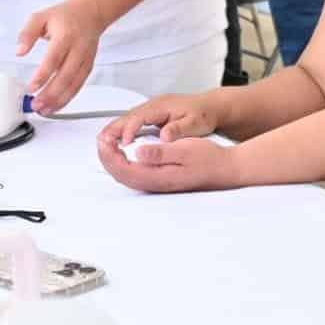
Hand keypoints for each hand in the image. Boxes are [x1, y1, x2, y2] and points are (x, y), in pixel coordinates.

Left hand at [15, 0, 104, 113]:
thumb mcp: (40, 17)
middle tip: (36, 104)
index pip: (54, 59)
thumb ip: (27, 33)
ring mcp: (85, 60)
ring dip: (59, 100)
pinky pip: (79, 86)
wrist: (90, 13)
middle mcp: (78, 49)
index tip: (31, 87)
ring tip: (44, 110)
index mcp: (65, 36)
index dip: (43, 75)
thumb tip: (19, 51)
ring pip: (74, 84)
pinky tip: (56, 106)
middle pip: (66, 76)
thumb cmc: (64, 16)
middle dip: (51, 94)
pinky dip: (68, 98)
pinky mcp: (88, 67)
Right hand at [97, 93, 221, 148]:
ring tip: (102, 143)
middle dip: (113, 129)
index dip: (130, 130)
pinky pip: (132, 121)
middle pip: (128, 116)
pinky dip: (122, 129)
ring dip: (114, 129)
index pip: (140, 117)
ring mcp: (151, 109)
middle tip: (101, 143)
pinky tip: (116, 139)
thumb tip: (164, 136)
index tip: (124, 143)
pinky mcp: (152, 114)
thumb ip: (179, 129)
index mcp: (162, 107)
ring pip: (127, 118)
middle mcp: (154, 105)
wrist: (210, 106)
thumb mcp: (195, 124)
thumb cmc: (203, 114)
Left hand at [97, 134, 238, 193]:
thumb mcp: (184, 150)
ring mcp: (157, 184)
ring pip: (126, 176)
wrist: (225, 169)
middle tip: (100, 140)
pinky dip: (123, 164)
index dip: (109, 155)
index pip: (123, 168)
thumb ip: (160, 153)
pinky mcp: (161, 180)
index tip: (102, 140)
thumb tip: (138, 154)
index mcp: (158, 176)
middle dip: (106, 158)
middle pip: (120, 175)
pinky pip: (134, 174)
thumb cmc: (208, 159)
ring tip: (106, 145)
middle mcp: (155, 183)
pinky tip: (123, 154)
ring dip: (113, 161)